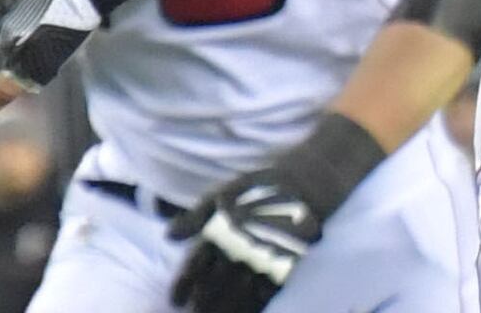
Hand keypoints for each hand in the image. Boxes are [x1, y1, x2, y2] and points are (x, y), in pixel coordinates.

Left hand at [168, 115, 382, 312]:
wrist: (311, 181)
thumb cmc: (263, 187)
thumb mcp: (225, 192)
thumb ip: (197, 216)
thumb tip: (168, 236)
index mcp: (226, 226)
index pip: (199, 261)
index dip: (185, 283)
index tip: (175, 301)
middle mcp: (245, 242)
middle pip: (219, 280)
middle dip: (204, 300)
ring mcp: (268, 253)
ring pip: (241, 288)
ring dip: (226, 306)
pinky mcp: (288, 260)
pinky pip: (269, 287)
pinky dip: (256, 303)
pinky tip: (248, 310)